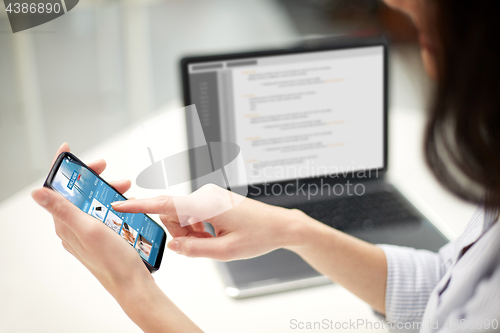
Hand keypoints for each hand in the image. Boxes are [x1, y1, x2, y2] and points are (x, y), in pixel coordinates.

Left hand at [31, 143, 151, 297]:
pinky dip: (113, 204)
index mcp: (65, 224)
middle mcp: (73, 227)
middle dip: (92, 178)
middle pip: (76, 193)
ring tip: (124, 188)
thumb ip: (64, 210)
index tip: (67, 151)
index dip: (61, 168)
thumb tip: (37, 194)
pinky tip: (126, 205)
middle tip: (106, 169)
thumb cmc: (113, 261)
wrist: (132, 283)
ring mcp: (87, 232)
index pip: (56, 190)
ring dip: (106, 191)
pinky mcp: (100, 236)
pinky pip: (102, 213)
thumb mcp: (89, 229)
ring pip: (92, 202)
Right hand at [112, 184, 309, 260]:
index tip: (119, 204)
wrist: (280, 225)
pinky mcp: (213, 199)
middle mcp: (205, 195)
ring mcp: (209, 196)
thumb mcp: (225, 251)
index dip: (139, 205)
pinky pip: (194, 213)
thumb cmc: (259, 235)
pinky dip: (198, 227)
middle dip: (180, 232)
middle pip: (173, 214)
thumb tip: (173, 244)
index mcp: (205, 204)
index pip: (165, 203)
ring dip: (191, 232)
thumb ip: (194, 249)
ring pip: (183, 215)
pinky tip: (217, 235)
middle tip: (202, 245)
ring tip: (214, 240)